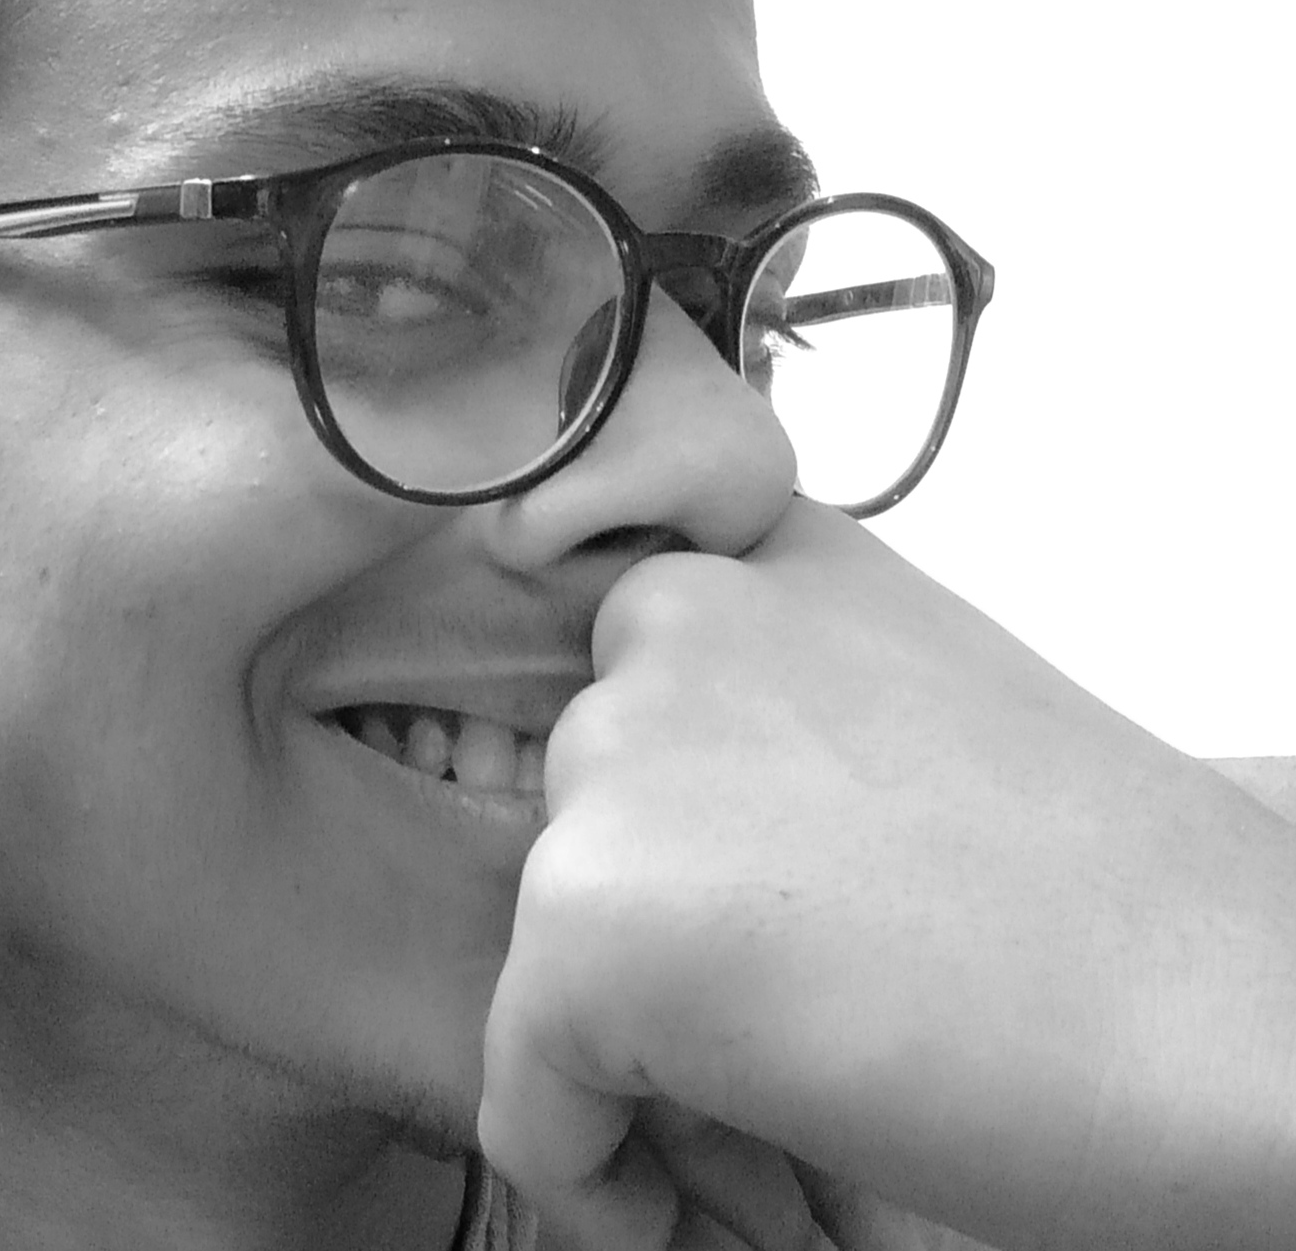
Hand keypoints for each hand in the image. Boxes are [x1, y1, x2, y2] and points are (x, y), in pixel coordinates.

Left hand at [478, 500, 1295, 1250]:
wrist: (1237, 1018)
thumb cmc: (1103, 900)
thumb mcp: (897, 723)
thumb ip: (754, 735)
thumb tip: (654, 856)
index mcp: (750, 562)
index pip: (633, 727)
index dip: (689, 855)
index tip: (770, 941)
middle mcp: (665, 617)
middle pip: (585, 834)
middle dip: (665, 958)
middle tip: (807, 1047)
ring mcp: (615, 754)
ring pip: (551, 958)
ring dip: (643, 1059)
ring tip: (800, 1117)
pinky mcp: (586, 908)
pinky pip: (525, 1093)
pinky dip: (598, 1175)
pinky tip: (727, 1194)